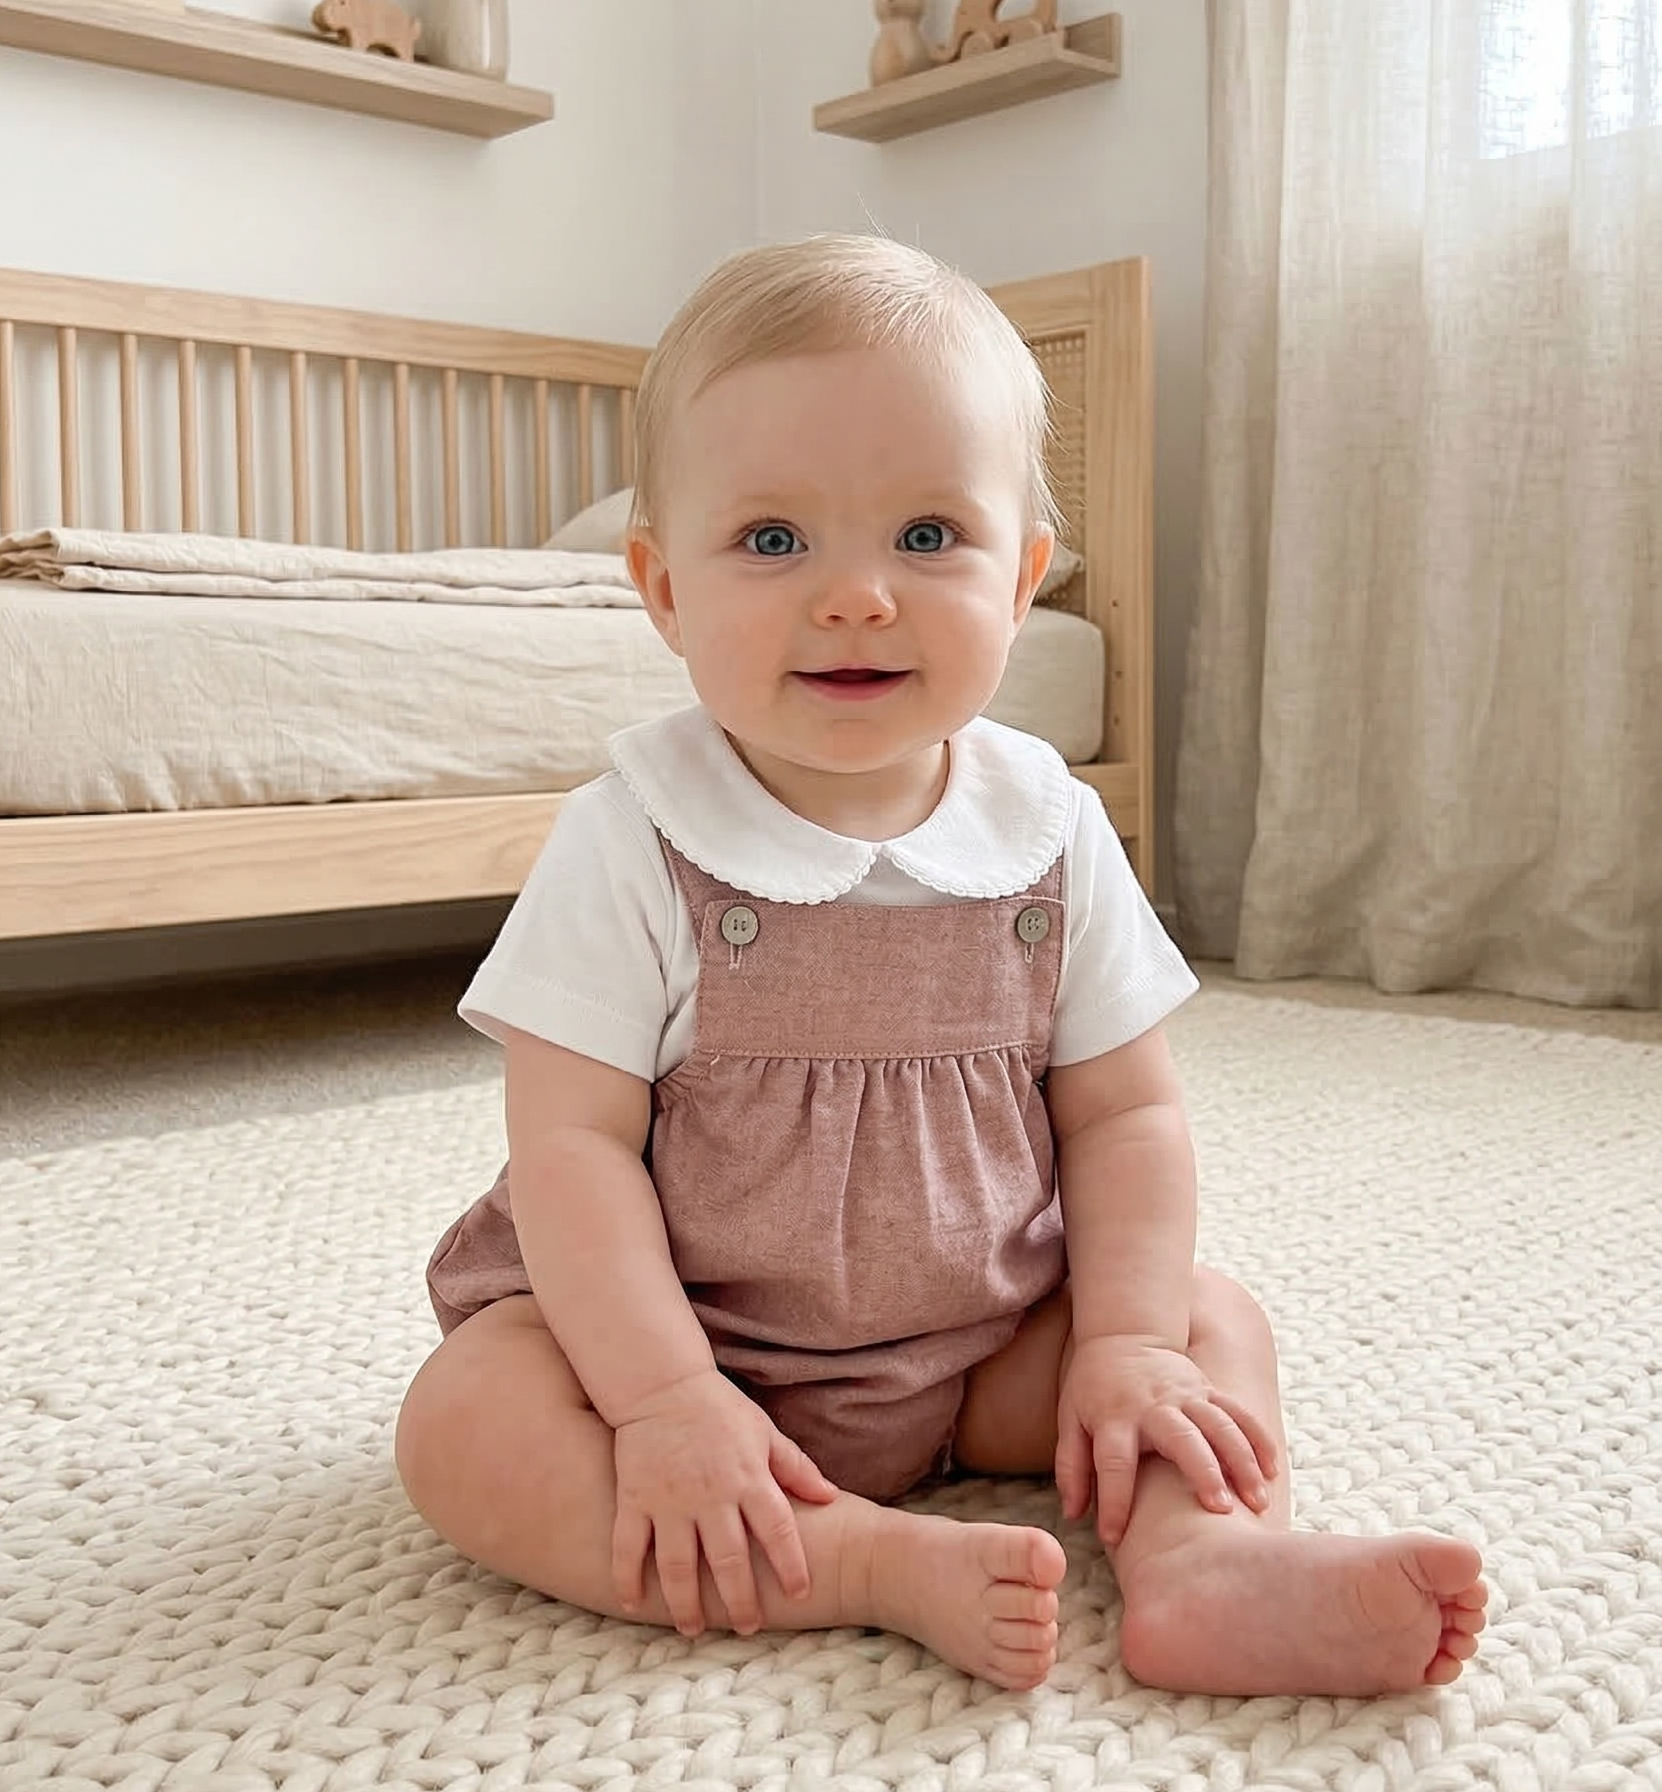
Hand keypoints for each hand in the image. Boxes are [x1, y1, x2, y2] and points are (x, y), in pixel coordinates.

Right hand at [611, 1369, 837, 1636]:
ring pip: (678, 1565)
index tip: (799, 1593)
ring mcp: (669, 1500)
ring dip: (686, 1603)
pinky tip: (634, 1605)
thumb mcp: (764, 1433)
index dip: (791, 1565)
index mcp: (748, 1478)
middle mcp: (710, 1495)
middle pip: (729, 1560)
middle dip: (739, 1601)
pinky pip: (629, 1547)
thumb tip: (832, 1497)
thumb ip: (796, 1468)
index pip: (778, 1531)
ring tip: (693, 1629)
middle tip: (747, 1628)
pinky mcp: (634, 1499)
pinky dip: (628, 1579)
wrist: (662, 1383)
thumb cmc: (719, 1409)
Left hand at [1055, 1336, 1278, 1546]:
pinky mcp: (1209, 1389)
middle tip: (1219, 1510)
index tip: (1114, 1538)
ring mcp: (1186, 1395)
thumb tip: (1071, 1515)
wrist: (1123, 1332)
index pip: (1112, 1462)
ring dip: (1241, 1462)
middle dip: (1201, 1472)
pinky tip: (1273, 1470)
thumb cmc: (1094, 1387)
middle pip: (1181, 1439)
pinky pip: (1239, 1413)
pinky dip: (1258, 1439)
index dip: (1113, 1501)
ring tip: (1257, 1501)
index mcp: (1115, 1417)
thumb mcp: (1070, 1419)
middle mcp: (1154, 1406)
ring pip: (1221, 1426)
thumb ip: (1070, 1467)